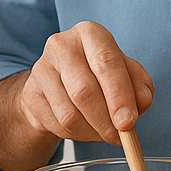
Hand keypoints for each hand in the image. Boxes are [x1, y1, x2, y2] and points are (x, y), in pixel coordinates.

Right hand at [18, 21, 154, 144]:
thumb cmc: (98, 75)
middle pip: (84, 91)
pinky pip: (56, 124)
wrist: (59, 82)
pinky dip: (75, 135)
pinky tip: (83, 128)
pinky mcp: (30, 93)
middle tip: (119, 136)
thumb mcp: (126, 73)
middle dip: (105, 120)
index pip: (106, 62)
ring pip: (69, 114)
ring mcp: (41, 68)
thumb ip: (140, 85)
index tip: (128, 121)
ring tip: (102, 131)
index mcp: (90, 33)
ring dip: (92, 131)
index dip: (119, 95)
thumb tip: (141, 103)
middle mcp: (61, 45)